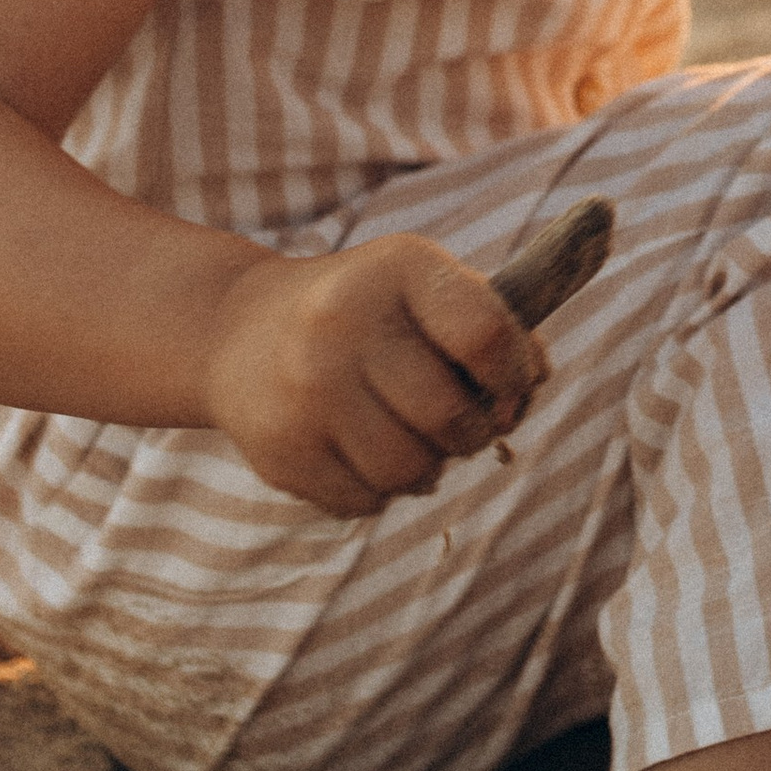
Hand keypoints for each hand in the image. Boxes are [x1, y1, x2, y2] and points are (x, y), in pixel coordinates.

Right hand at [200, 235, 546, 516]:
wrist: (237, 330)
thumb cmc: (365, 313)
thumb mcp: (423, 289)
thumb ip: (491, 326)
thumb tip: (533, 382)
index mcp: (398, 268)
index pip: (486, 334)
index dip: (514, 376)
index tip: (509, 390)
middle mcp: (344, 321)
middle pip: (450, 416)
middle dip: (472, 433)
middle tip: (462, 427)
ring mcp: (306, 387)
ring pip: (410, 471)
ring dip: (428, 470)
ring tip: (413, 444)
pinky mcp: (279, 447)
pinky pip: (365, 502)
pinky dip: (379, 491)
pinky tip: (363, 455)